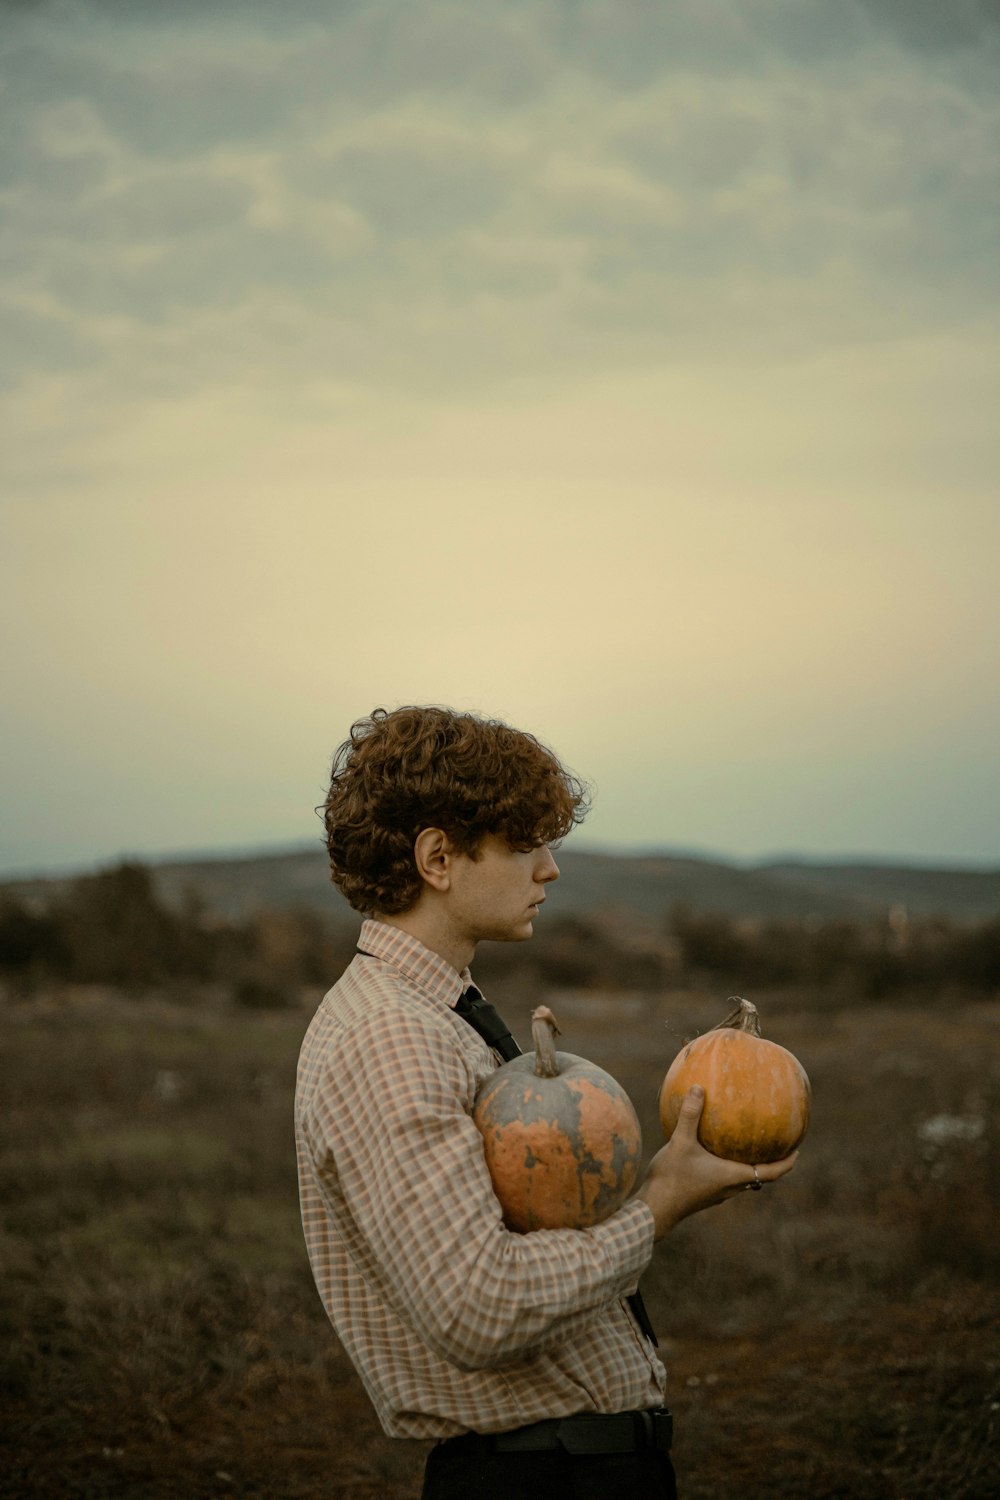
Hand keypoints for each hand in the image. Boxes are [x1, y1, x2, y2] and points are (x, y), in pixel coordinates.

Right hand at [634, 1085, 797, 1240]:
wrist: (653, 1208)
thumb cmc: (672, 1178)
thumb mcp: (681, 1142)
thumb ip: (691, 1116)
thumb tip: (698, 1088)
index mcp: (734, 1177)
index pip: (771, 1173)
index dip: (786, 1163)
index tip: (797, 1151)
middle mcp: (730, 1188)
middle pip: (760, 1177)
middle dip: (771, 1163)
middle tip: (777, 1145)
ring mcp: (717, 1194)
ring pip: (743, 1180)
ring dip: (751, 1165)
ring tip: (749, 1145)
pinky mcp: (704, 1194)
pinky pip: (726, 1179)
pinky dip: (731, 1166)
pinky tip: (715, 1151)